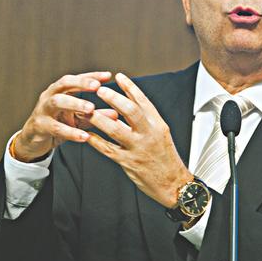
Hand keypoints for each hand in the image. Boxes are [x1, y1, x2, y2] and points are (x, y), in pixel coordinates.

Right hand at [14, 71, 118, 161]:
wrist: (34, 141)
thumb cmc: (57, 124)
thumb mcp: (78, 120)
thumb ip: (95, 116)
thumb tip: (116, 114)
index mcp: (60, 91)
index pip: (76, 79)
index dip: (91, 76)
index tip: (107, 75)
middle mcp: (50, 96)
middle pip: (64, 83)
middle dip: (81, 83)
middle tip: (97, 86)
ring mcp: (43, 110)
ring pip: (57, 102)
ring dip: (75, 103)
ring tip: (91, 109)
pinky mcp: (39, 126)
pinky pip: (55, 127)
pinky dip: (71, 132)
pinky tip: (84, 136)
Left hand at [86, 73, 193, 207]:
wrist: (174, 184)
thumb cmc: (166, 158)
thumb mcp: (161, 134)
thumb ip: (146, 120)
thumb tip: (128, 104)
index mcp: (158, 125)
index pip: (143, 101)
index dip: (130, 87)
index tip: (119, 76)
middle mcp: (149, 134)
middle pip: (131, 111)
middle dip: (114, 98)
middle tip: (100, 90)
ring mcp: (138, 148)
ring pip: (116, 129)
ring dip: (99, 118)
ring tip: (88, 110)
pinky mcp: (129, 162)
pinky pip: (108, 149)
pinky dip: (96, 141)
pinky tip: (87, 135)